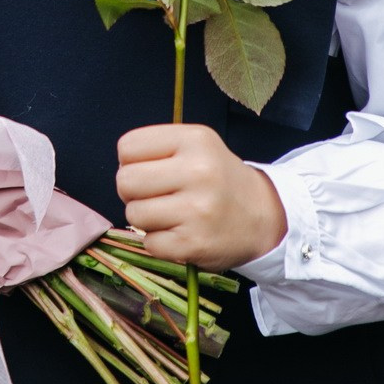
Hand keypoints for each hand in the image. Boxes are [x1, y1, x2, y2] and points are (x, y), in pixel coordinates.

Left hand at [116, 124, 286, 270]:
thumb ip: (157, 149)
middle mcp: (198, 171)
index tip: (151, 170)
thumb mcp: (196, 146)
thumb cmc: (218, 178)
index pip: (128, 147)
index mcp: (194, 140)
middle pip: (125, 181)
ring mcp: (197, 210)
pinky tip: (180, 233)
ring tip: (171, 214)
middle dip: (133, 191)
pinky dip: (159, 242)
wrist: (262, 216)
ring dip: (145, 218)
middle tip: (156, 195)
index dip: (131, 161)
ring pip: (133, 214)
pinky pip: (149, 243)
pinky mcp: (194, 244)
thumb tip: (121, 168)